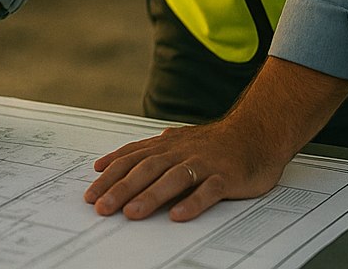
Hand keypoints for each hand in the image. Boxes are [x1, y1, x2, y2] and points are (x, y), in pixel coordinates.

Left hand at [86, 120, 284, 222]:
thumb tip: (111, 161)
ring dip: (151, 196)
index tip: (91, 193)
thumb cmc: (213, 143)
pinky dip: (193, 203)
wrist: (256, 133)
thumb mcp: (176, 142)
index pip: (131, 159)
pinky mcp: (226, 177)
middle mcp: (181, 153)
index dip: (110, 176)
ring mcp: (204, 164)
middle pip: (146, 169)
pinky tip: (179, 216)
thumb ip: (146, 152)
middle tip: (101, 207)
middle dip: (121, 188)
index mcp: (166, 146)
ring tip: (131, 213)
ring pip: (173, 179)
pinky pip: (208, 190)